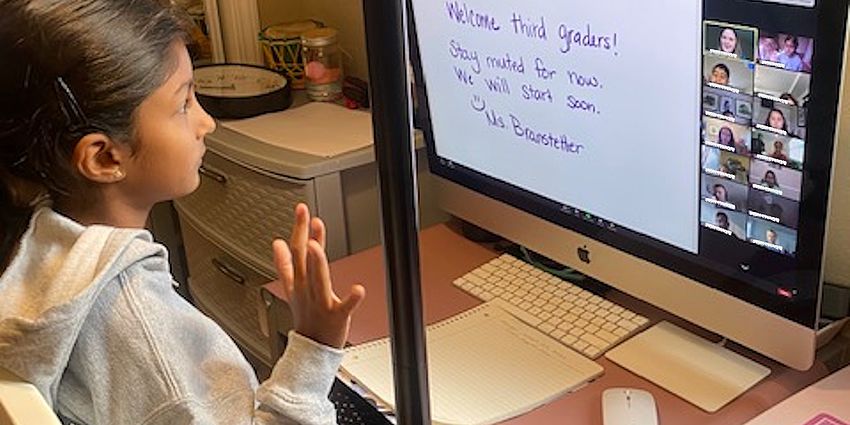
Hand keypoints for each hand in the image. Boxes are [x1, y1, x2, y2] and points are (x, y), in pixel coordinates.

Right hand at [272, 203, 365, 348]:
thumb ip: (286, 265)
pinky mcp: (337, 316)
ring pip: (317, 278)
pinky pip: (344, 306)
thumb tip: (277, 243)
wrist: (312, 348)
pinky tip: (359, 289)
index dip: (297, 230)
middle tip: (305, 213)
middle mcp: (307, 289)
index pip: (295, 252)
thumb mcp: (291, 289)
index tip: (301, 210)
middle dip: (302, 235)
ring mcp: (321, 302)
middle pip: (303, 259)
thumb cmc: (306, 317)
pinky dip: (351, 298)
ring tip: (315, 244)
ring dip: (316, 262)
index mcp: (298, 282)